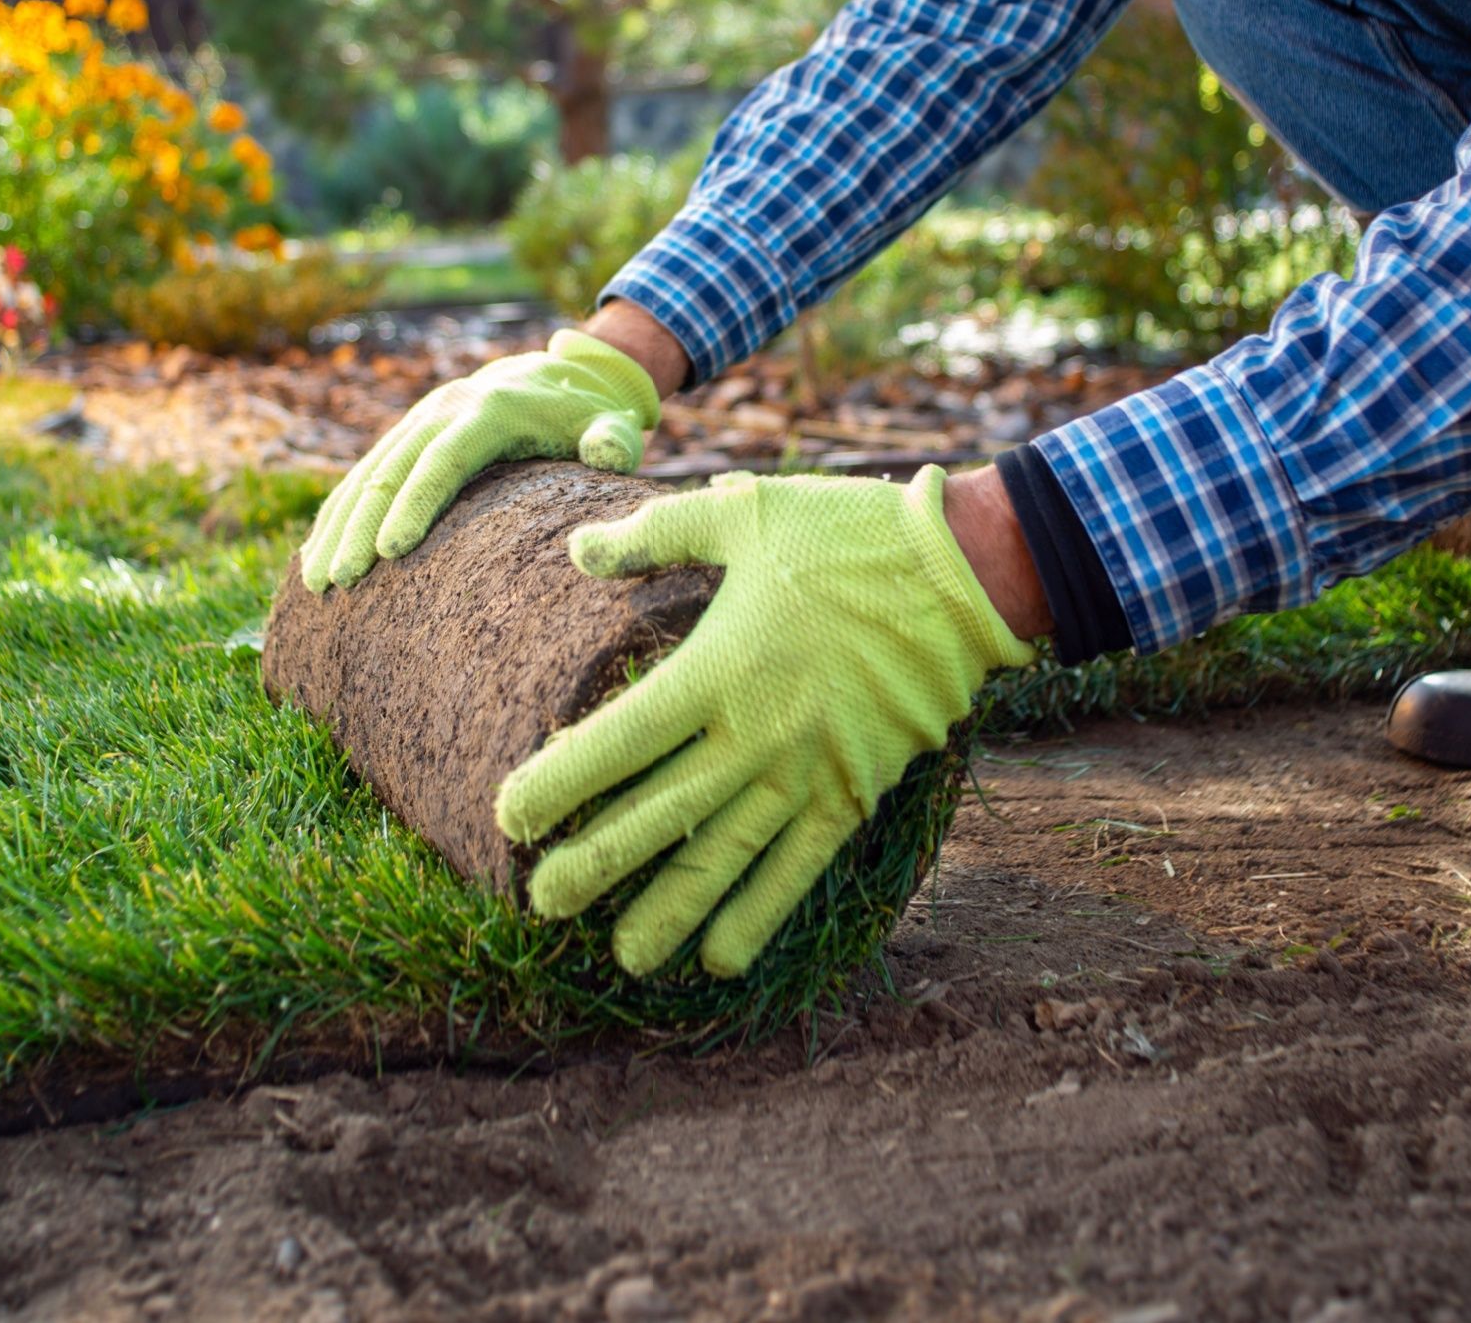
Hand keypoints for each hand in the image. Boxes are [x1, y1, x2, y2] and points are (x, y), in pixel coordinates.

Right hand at [298, 329, 660, 591]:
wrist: (556, 373)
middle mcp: (443, 410)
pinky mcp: (407, 436)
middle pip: (391, 471)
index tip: (390, 553)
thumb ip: (614, 439)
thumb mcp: (610, 423)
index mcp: (489, 411)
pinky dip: (337, 515)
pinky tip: (314, 556)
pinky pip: (362, 476)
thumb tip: (608, 452)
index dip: (415, 504)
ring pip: (366, 475)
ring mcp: (419, 422)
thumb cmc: (588, 415)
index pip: (444, 461)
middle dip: (360, 529)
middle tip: (339, 582)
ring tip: (316, 582)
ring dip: (337, 528)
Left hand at [494, 467, 1034, 976]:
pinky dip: (761, 914)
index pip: (620, 740)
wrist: (961, 574)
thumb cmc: (845, 533)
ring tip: (623, 958)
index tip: (509, 819)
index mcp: (719, 666)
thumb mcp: (741, 513)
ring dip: (671, 910)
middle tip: (542, 906)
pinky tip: (721, 958)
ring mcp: (808, 771)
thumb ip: (653, 534)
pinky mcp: (854, 791)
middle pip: (660, 814)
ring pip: (725, 856)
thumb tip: (577, 551)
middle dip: (596, 864)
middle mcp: (758, 733)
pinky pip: (799, 867)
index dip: (560, 784)